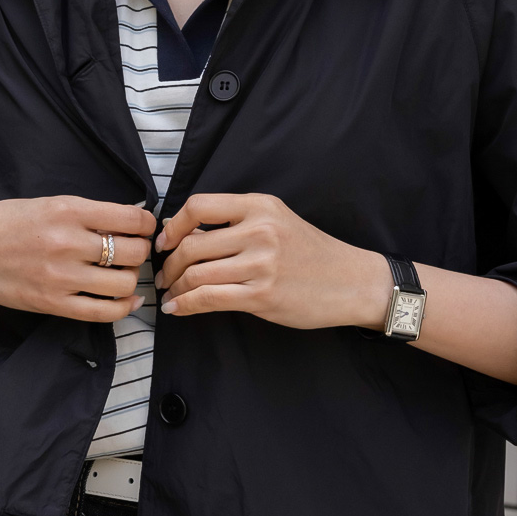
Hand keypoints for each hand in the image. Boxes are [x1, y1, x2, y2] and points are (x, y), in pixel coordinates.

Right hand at [0, 196, 156, 320]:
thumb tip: (131, 221)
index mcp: (69, 211)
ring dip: (131, 278)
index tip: (145, 228)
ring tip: (120, 273)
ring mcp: (61, 277)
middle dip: (141, 251)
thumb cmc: (6, 222)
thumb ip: (88, 213)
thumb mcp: (50, 203)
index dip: (148, 225)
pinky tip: (127, 299)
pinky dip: (124, 307)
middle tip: (132, 251)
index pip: (132, 219)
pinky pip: (104, 312)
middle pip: (134, 252)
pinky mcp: (53, 304)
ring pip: (124, 282)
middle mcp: (68, 243)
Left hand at [156, 192, 392, 327]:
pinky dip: (186, 305)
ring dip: (176, 287)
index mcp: (260, 206)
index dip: (173, 225)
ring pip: (196, 273)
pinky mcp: (261, 295)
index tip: (165, 241)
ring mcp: (261, 264)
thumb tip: (186, 233)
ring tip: (172, 295)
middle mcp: (260, 231)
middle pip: (192, 244)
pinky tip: (179, 309)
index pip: (199, 206)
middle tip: (165, 276)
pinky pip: (208, 299)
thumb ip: (238, 223)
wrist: (351, 281)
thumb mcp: (278, 222)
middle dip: (170, 264)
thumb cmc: (313, 254)